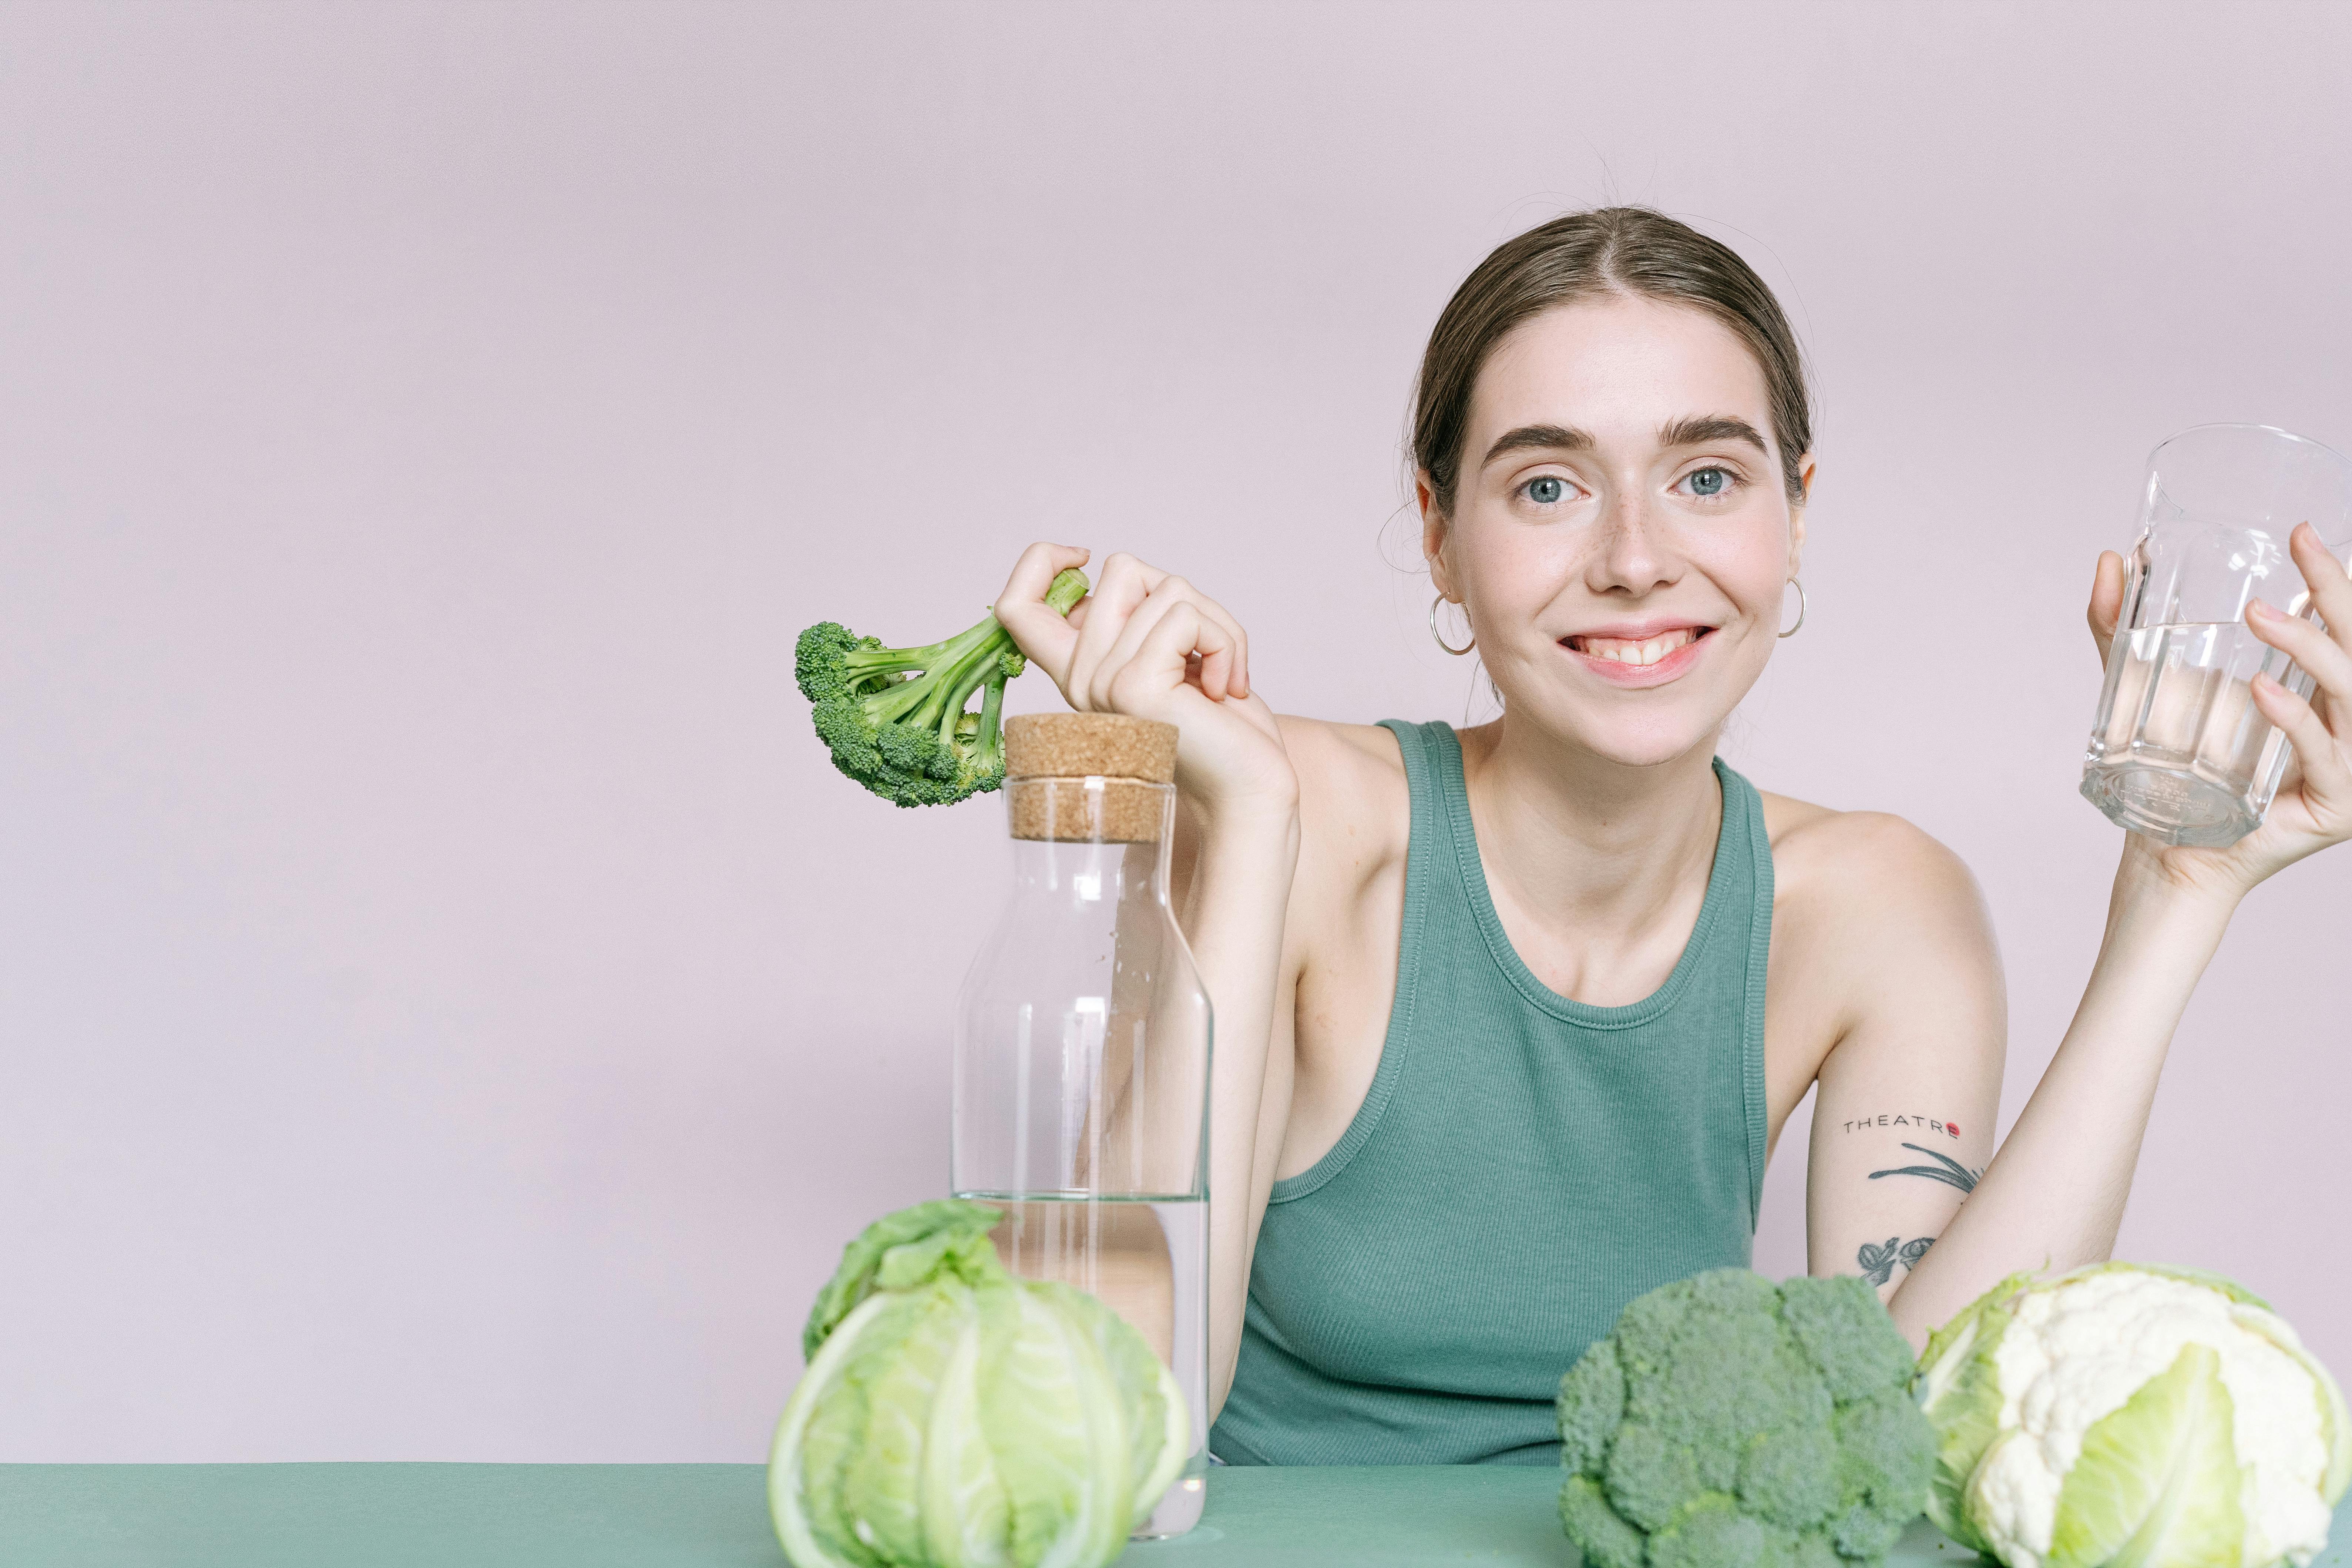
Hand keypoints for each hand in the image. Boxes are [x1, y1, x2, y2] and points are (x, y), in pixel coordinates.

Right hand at [994, 543, 1296, 816]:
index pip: (1017, 605)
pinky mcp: (1134, 685)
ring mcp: (1102, 682)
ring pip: (1167, 587)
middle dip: (1185, 594)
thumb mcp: (1173, 658)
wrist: (1249, 789)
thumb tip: (1125, 572)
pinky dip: (1225, 642)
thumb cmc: (1224, 727)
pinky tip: (1224, 689)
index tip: (1080, 556)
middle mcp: (1081, 678)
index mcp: (1081, 671)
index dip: (1037, 562)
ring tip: (1223, 677)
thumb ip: (1141, 620)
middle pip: (1120, 569)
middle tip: (1208, 650)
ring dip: (1219, 624)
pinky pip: (1185, 615)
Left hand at [2087, 525, 2351, 900]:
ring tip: (2261, 617)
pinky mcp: (2336, 804)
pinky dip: (2297, 723)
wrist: (2167, 848)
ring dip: (2311, 648)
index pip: (2347, 626)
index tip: (2304, 531)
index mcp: (2327, 692)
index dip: (2336, 579)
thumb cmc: (2171, 766)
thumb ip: (2125, 628)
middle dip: (2338, 593)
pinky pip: (2324, 755)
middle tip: (2302, 548)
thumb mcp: (2145, 685)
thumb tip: (2112, 558)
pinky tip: (2263, 695)